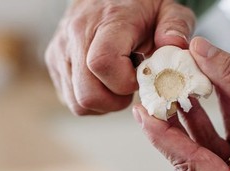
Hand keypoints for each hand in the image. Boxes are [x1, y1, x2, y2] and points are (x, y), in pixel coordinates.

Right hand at [45, 0, 194, 114]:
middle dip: (114, 101)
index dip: (123, 82)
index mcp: (106, 21)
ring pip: (77, 102)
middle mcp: (76, 36)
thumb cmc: (139, 6)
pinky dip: (90, 98)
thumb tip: (175, 46)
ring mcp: (60, 51)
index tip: (139, 76)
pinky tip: (103, 81)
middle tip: (129, 86)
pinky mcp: (53, 62)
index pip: (102, 64)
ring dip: (102, 102)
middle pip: (87, 94)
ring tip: (116, 81)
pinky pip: (70, 99)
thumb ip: (176, 26)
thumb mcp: (166, 9)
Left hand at [133, 37, 229, 170]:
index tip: (143, 113)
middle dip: (172, 129)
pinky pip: (224, 150)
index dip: (164, 136)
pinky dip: (217, 125)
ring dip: (192, 124)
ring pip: (205, 156)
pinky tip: (209, 96)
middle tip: (151, 101)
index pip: (192, 164)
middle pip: (192, 163)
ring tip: (176, 91)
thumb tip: (200, 51)